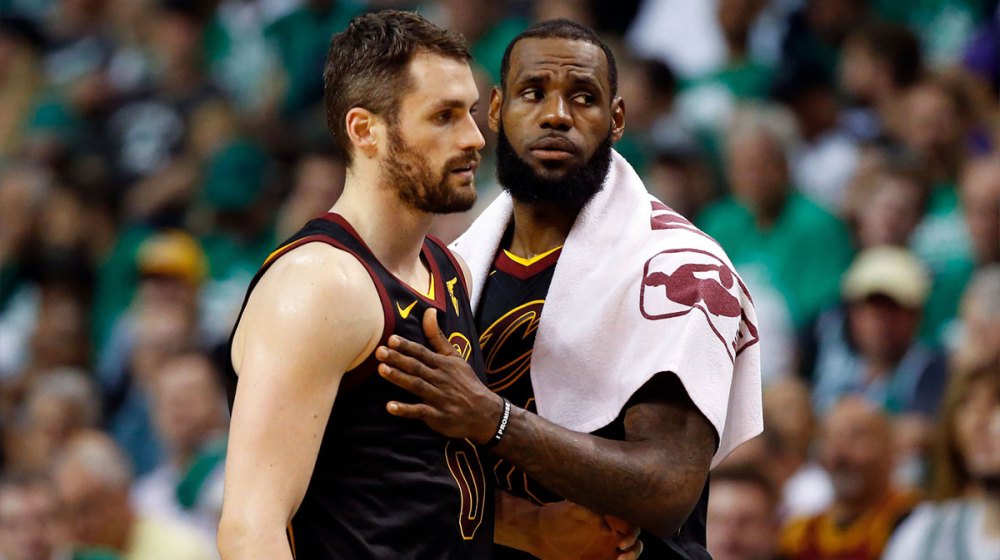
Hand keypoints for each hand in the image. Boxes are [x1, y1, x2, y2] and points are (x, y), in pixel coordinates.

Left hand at [376, 308, 502, 442]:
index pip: (422, 352)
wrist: (485, 413)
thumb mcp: (455, 358)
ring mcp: (439, 398)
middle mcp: (440, 379)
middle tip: (379, 352)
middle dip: (398, 359)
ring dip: (399, 378)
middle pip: (416, 367)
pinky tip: (390, 407)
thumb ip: (437, 337)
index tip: (391, 339)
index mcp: (443, 364)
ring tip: (381, 370)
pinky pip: (420, 412)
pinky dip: (406, 410)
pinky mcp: (438, 416)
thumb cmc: (465, 382)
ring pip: (417, 386)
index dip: (407, 346)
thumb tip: (429, 310)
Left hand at [534, 501, 641, 559]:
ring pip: (628, 556)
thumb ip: (590, 513)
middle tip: (622, 555)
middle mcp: (610, 534)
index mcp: (608, 519)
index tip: (622, 542)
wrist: (539, 533)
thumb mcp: (571, 510)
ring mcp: (605, 549)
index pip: (631, 524)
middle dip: (634, 550)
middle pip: (635, 542)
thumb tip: (608, 530)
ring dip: (630, 559)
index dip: (633, 534)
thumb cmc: (556, 517)